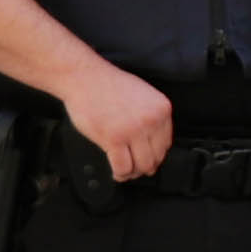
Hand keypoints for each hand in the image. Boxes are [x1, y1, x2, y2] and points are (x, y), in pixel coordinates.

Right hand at [61, 63, 173, 181]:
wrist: (84, 77)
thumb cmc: (107, 84)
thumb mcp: (142, 94)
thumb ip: (151, 116)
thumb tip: (152, 142)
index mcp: (161, 108)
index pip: (166, 143)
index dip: (155, 155)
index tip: (147, 158)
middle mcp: (151, 120)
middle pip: (156, 157)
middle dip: (144, 167)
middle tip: (135, 168)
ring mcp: (133, 130)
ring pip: (141, 166)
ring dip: (132, 173)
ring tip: (125, 170)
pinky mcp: (114, 139)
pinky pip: (123, 167)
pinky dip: (120, 174)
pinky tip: (116, 172)